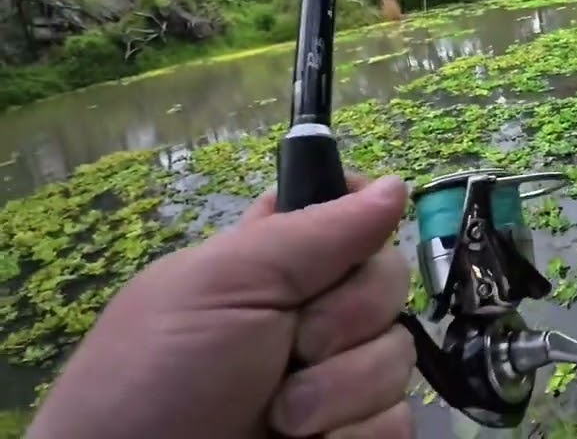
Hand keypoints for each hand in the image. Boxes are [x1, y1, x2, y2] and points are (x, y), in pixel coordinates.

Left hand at [27, 174, 414, 438]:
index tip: (361, 229)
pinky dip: (354, 435)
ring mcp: (336, 383)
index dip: (361, 213)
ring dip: (340, 391)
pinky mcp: (354, 437)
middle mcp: (310, 316)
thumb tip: (394, 184)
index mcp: (271, 266)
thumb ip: (312, 232)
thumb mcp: (220, 286)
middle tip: (293, 349)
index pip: (342, 210)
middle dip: (348, 318)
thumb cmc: (157, 381)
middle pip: (389, 280)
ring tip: (280, 420)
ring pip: (399, 356)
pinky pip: (399, 421)